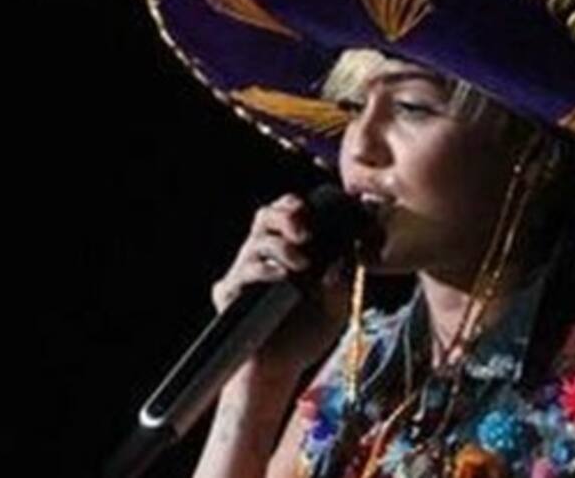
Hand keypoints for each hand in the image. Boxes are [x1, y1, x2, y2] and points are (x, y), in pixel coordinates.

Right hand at [211, 193, 349, 376]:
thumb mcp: (337, 305)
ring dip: (280, 247)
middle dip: (285, 216)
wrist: (281, 369)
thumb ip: (342, 281)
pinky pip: (239, 276)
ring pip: (254, 243)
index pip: (287, 212)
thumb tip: (344, 257)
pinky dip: (262, 271)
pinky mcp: (230, 296)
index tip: (317, 214)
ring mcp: (243, 274)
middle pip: (264, 217)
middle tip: (305, 232)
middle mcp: (262, 255)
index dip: (298, 206)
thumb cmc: (308, 331)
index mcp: (287, 249)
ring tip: (302, 263)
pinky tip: (282, 276)